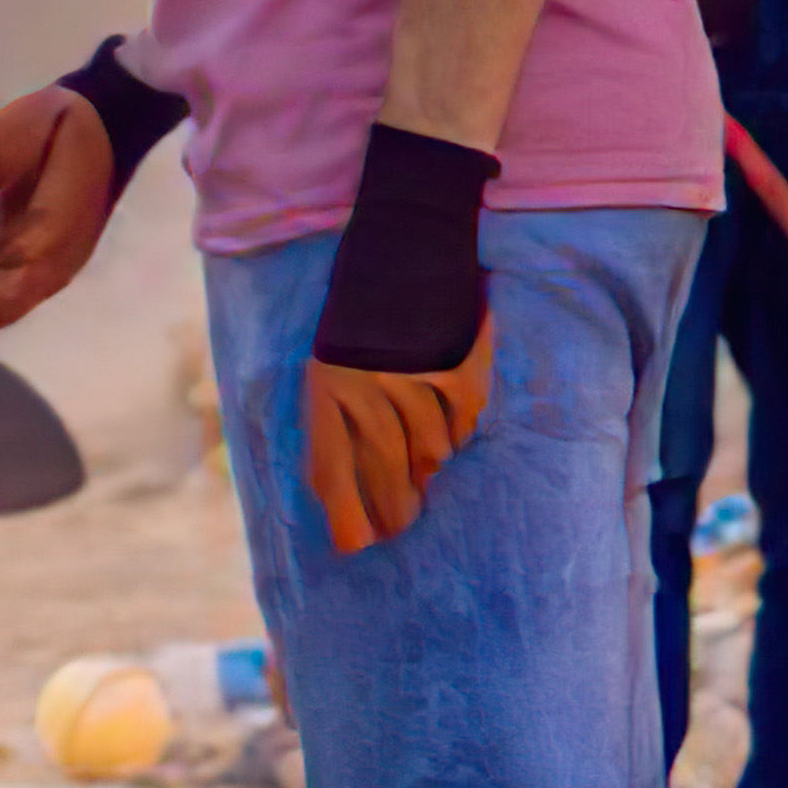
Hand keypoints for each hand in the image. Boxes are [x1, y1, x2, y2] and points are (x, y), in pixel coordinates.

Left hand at [301, 122, 498, 553]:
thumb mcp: (328, 354)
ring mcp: (414, 385)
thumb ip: (335, 413)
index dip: (345, 515)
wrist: (402, 240)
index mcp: (324, 388)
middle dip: (392, 508)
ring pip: (429, 454)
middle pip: (384, 474)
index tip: (356, 546)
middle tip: (399, 526)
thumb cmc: (360, 305)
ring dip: (426, 467)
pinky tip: (449, 426)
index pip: (333, 470)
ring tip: (422, 475)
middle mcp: (366, 393)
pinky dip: (458, 430)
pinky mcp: (457, 373)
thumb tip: (343, 483)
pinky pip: (463, 425)